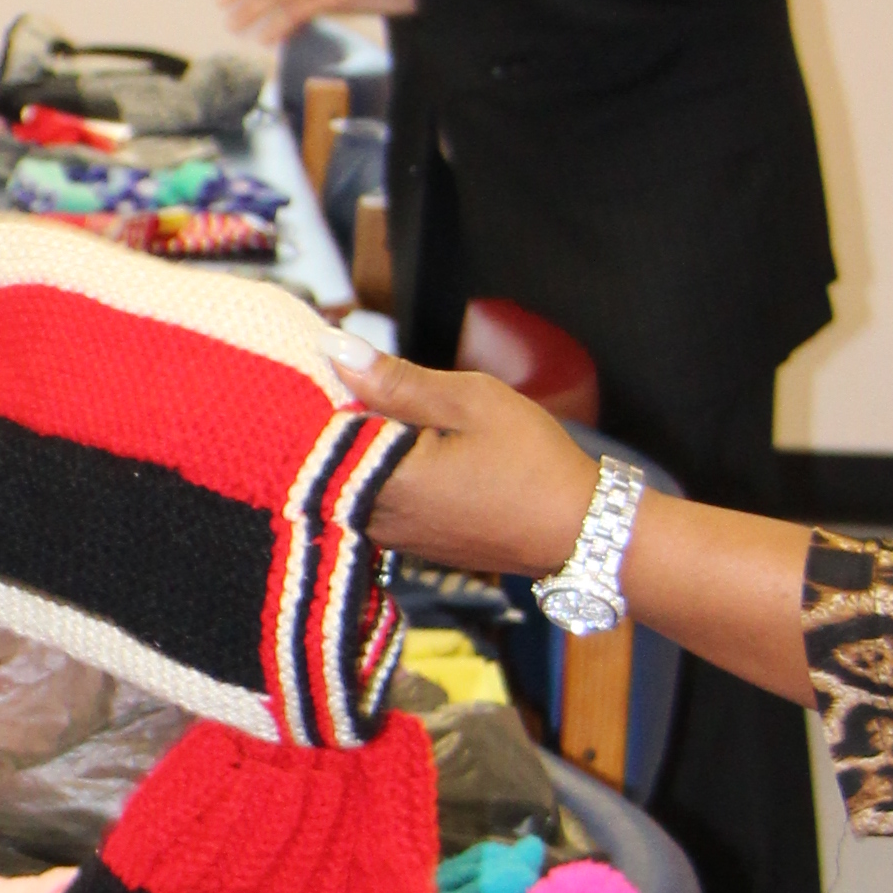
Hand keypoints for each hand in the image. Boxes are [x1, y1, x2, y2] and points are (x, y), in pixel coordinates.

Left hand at [341, 354, 597, 576]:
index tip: (318, 359)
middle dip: (327, 416)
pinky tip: (392, 443)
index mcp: (385, 481)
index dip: (315, 390)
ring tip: (369, 405)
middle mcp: (375, 518)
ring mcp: (389, 537)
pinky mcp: (405, 544)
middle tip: (340, 374)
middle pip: (324, 461)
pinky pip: (365, 500)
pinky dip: (368, 470)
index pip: (317, 432)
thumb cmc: (532, 462)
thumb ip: (396, 379)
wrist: (577, 530)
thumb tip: (335, 348)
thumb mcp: (471, 402)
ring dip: (349, 446)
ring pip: (342, 482)